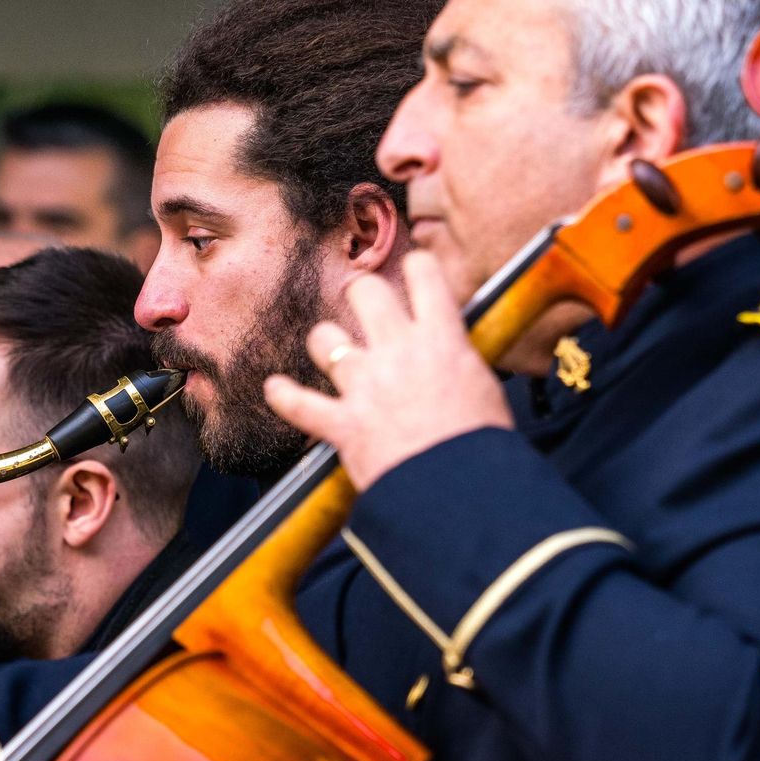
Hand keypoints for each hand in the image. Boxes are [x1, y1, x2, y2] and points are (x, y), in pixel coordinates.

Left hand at [265, 250, 512, 489]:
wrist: (461, 492)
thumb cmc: (481, 447)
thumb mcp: (485, 388)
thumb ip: (459, 362)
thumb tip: (453, 354)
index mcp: (441, 339)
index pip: (423, 272)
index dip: (417, 267)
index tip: (414, 273)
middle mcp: (397, 352)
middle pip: (364, 291)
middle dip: (362, 295)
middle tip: (366, 309)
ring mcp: (364, 386)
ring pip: (324, 338)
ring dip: (326, 343)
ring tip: (332, 353)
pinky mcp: (343, 424)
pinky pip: (298, 403)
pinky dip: (284, 396)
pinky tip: (274, 389)